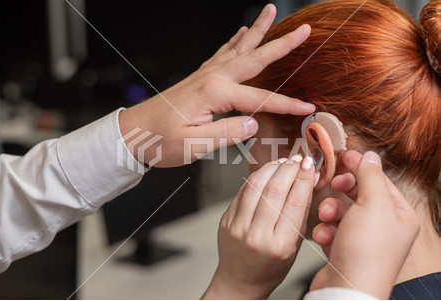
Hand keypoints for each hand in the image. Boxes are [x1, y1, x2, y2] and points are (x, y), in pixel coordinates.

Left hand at [119, 4, 313, 167]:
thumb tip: (253, 123)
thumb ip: (226, 133)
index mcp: (214, 94)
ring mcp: (205, 74)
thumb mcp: (194, 146)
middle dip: (282, 44)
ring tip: (271, 11)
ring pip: (238, 48)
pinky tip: (240, 32)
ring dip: (258, 30)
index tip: (308, 106)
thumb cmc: (160, 141)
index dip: (286, 104)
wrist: (132, 133)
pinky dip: (234, 41)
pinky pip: (222, 53)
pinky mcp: (199, 78)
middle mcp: (212, 78)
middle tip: (304, 29)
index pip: (260, 99)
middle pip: (254, 58)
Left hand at [202, 155, 315, 298]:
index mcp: (280, 245)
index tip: (311, 166)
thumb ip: (301, 214)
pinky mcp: (226, 219)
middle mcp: (257, 235)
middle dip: (289, 169)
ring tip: (283, 162)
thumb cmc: (271, 267)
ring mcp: (238, 226)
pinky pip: (242, 191)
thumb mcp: (294, 246)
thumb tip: (309, 180)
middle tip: (299, 159)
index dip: (304, 178)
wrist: (241, 280)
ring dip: (272, 168)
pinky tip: (267, 171)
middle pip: (275, 190)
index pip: (296, 202)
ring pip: (256, 186)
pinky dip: (257, 177)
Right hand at [311, 151, 419, 298]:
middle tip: (335, 184)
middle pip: (360, 195)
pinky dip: (326, 231)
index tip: (344, 156)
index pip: (380, 181)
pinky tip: (324, 238)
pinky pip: (332, 229)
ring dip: (331, 212)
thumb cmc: (366, 253)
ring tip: (327, 218)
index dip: (361, 167)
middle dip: (343, 191)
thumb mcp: (373, 204)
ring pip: (342, 211)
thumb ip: (370, 176)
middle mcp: (384, 227)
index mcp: (399, 215)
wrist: (346, 290)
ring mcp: (364, 239)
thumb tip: (370, 155)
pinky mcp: (345, 249)